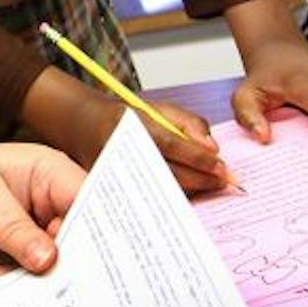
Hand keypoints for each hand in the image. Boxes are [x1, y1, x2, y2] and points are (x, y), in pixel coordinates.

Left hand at [0, 139, 86, 271]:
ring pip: (57, 268)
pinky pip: (35, 279)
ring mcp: (47, 232)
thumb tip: (48, 259)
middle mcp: (57, 204)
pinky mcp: (33, 256)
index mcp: (54, 174)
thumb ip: (14, 230)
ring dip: (26, 282)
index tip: (79, 266)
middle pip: (81, 244)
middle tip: (28, 282)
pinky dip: (11, 285)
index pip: (91, 206)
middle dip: (55, 269)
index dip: (95, 237)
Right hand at [19, 67, 224, 193]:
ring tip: (208, 185)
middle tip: (223, 181)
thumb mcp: (159, 109)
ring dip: (190, 190)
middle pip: (168, 172)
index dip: (198, 158)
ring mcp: (114, 172)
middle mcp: (120, 149)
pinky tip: (186, 191)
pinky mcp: (110, 188)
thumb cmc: (127, 117)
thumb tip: (211, 147)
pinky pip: (148, 198)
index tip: (222, 167)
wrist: (84, 126)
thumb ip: (189, 123)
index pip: (171, 144)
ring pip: (160, 189)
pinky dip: (171, 196)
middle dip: (201, 180)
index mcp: (132, 125)